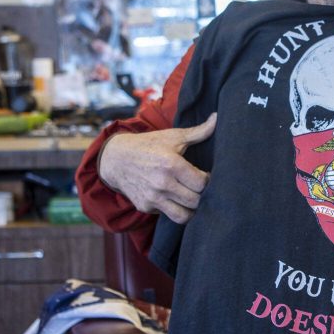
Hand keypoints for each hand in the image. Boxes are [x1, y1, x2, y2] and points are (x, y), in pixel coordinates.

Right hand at [99, 113, 216, 223]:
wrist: (116, 159)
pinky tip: (176, 199)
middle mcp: (162, 183)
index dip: (208, 180)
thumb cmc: (149, 145)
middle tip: (200, 188)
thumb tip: (217, 118)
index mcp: (171, 164)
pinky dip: (175, 209)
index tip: (205, 176)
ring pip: (183, 216)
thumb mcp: (173, 136)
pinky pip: (168, 215)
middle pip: (195, 201)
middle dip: (202, 195)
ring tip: (192, 198)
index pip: (202, 183)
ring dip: (191, 209)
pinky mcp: (146, 207)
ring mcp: (153, 198)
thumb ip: (198, 132)